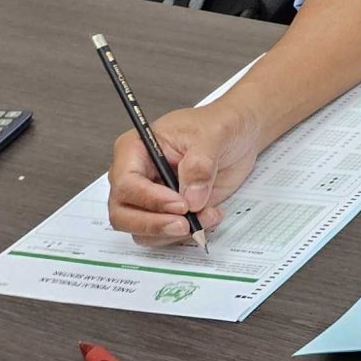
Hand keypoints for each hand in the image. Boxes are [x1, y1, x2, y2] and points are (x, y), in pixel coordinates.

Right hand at [105, 102, 259, 243]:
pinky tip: (210, 216)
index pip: (126, 183)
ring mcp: (150, 198)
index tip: (181, 204)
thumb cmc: (218, 124)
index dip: (150, 199)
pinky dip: (186, 234)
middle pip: (122, 214)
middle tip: (185, 224)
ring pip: (142, 231)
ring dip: (174, 232)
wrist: (238, 134)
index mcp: (135, 149)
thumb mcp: (213, 135)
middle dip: (154, 224)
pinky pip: (164, 235)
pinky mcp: (167, 213)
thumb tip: (191, 197)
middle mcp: (136, 177)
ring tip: (208, 215)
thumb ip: (199, 164)